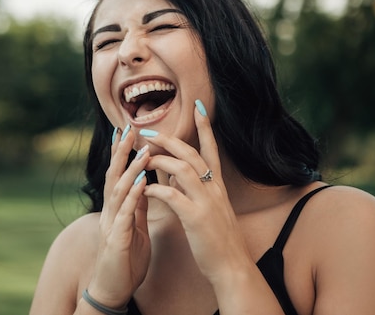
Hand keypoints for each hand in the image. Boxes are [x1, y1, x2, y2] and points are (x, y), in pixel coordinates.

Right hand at [87, 125, 151, 308]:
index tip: (128, 130)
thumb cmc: (125, 261)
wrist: (113, 290)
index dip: (122, 152)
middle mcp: (110, 212)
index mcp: (116, 209)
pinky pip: (124, 214)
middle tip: (128, 127)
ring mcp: (111, 225)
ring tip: (141, 150)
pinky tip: (140, 183)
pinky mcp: (116, 239)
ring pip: (118, 190)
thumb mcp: (134, 228)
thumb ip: (137, 207)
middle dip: (121, 151)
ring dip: (130, 169)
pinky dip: (132, 197)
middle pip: (113, 176)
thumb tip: (144, 185)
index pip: (118, 175)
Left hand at [142, 101, 250, 283]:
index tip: (198, 107)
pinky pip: (173, 196)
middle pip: (192, 154)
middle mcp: (214, 189)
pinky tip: (144, 188)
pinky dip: (157, 189)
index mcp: (217, 186)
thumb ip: (193, 189)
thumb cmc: (218, 240)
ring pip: (183, 169)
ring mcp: (206, 203)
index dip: (205, 127)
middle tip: (149, 131)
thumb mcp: (208, 209)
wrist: (232, 267)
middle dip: (170, 139)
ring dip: (160, 160)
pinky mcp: (196, 219)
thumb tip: (175, 174)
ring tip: (142, 157)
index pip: (211, 149)